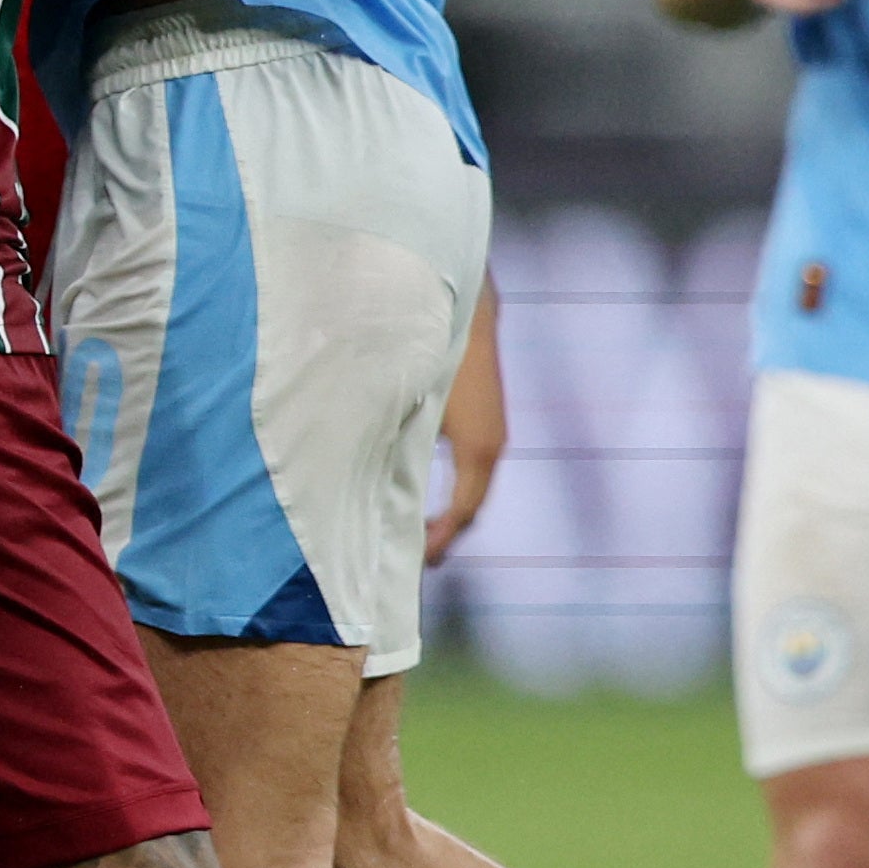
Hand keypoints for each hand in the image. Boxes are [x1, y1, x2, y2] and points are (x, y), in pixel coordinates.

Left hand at [425, 287, 507, 564]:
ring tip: (421, 528)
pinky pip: (474, 467)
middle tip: (418, 555)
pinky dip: (455, 487)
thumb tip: (374, 486)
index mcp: (478, 448)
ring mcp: (494, 431)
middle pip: (472, 504)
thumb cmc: (433, 353)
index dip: (440, 539)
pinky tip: (427, 486)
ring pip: (475, 485)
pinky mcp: (488, 418)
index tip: (419, 560)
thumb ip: (398, 446)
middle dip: (446, 531)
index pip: (463, 512)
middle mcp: (493, 444)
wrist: (468, 307)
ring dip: (452, 509)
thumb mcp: (409, 405)